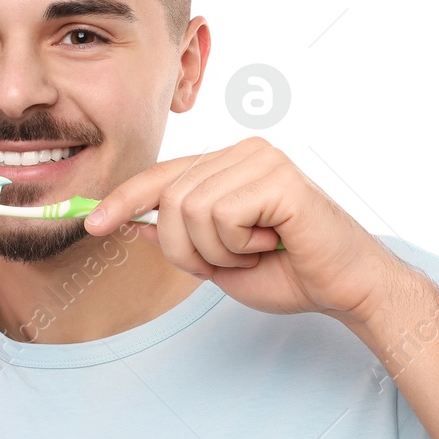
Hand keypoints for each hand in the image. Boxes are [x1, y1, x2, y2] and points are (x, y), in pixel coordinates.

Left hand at [83, 137, 401, 319]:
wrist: (345, 288)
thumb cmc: (288, 272)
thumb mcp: (217, 258)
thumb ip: (179, 236)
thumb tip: (129, 222)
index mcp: (228, 165)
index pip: (162, 176)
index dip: (123, 200)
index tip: (93, 223)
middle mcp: (242, 151)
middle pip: (168, 199)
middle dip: (185, 248)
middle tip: (228, 260)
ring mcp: (261, 159)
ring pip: (189, 209)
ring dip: (216, 250)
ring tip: (256, 249)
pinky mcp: (278, 177)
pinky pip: (221, 216)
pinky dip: (238, 245)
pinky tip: (272, 243)